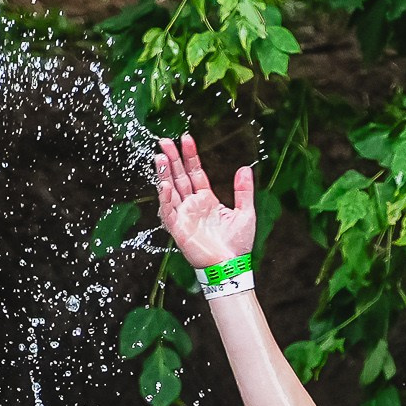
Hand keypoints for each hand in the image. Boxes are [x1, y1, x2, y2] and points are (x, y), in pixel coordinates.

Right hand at [154, 133, 255, 268]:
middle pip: (179, 177)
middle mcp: (192, 205)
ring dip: (164, 174)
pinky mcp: (178, 228)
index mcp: (206, 199)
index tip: (186, 139)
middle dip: (172, 159)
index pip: (195, 172)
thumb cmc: (237, 244)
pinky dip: (165, 197)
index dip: (189, 156)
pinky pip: (168, 210)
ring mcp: (184, 215)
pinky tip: (164, 183)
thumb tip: (245, 167)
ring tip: (160, 157)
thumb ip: (244, 191)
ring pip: (170, 190)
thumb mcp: (245, 213)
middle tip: (164, 141)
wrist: (231, 266)